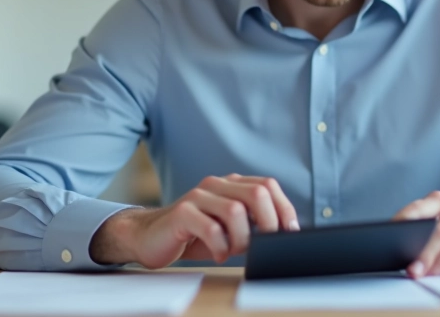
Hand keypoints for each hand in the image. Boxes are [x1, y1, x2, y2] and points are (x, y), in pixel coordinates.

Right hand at [90, 173, 298, 267]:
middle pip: (257, 193)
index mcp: (231, 184)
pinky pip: (210, 227)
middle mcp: (216, 184)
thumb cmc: (194, 234)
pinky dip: (220, 246)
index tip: (289, 232)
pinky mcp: (182, 212)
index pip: (268, 186)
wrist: (150, 237)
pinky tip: (218, 254)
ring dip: (242, 238)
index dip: (284, 208)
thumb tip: (285, 233)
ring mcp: (198, 195)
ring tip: (234, 251)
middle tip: (263, 244)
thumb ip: (252, 223)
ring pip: (236, 211)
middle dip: (268, 223)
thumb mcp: (229, 228)